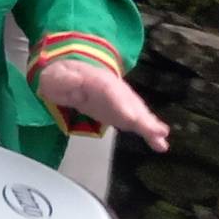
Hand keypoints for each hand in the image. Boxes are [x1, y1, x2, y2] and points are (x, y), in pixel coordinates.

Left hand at [35, 57, 170, 151]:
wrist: (76, 73)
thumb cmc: (64, 76)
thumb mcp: (56, 75)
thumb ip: (63, 78)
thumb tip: (71, 80)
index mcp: (97, 80)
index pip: (110, 91)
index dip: (120, 104)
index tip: (130, 116)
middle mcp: (115, 91)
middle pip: (131, 103)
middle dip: (143, 117)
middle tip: (157, 131)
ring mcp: (122, 102)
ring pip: (139, 114)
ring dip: (150, 126)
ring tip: (162, 137)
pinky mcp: (124, 114)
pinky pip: (138, 124)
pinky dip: (150, 133)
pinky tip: (160, 145)